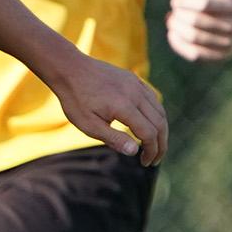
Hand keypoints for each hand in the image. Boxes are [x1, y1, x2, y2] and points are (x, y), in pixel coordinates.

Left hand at [50, 50, 167, 165]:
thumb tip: (134, 151)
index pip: (148, 133)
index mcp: (124, 107)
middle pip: (159, 123)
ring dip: (161, 130)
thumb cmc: (75, 99)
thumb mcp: (88, 124)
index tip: (146, 163)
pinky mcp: (135, 80)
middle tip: (155, 160)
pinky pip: (153, 99)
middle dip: (161, 144)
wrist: (70, 69)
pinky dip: (156, 115)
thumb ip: (113, 138)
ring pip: (159, 111)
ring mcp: (137, 85)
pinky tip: (149, 125)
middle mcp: (135, 94)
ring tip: (154, 145)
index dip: (151, 151)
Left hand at [166, 0, 231, 62]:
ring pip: (194, 37)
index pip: (205, 4)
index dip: (185, 1)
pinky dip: (179, 45)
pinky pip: (195, 54)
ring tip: (170, 21)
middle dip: (179, 16)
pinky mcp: (219, 58)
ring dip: (177, 29)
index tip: (174, 0)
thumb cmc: (225, 4)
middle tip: (172, 12)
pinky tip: (171, 34)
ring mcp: (227, 44)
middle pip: (196, 21)